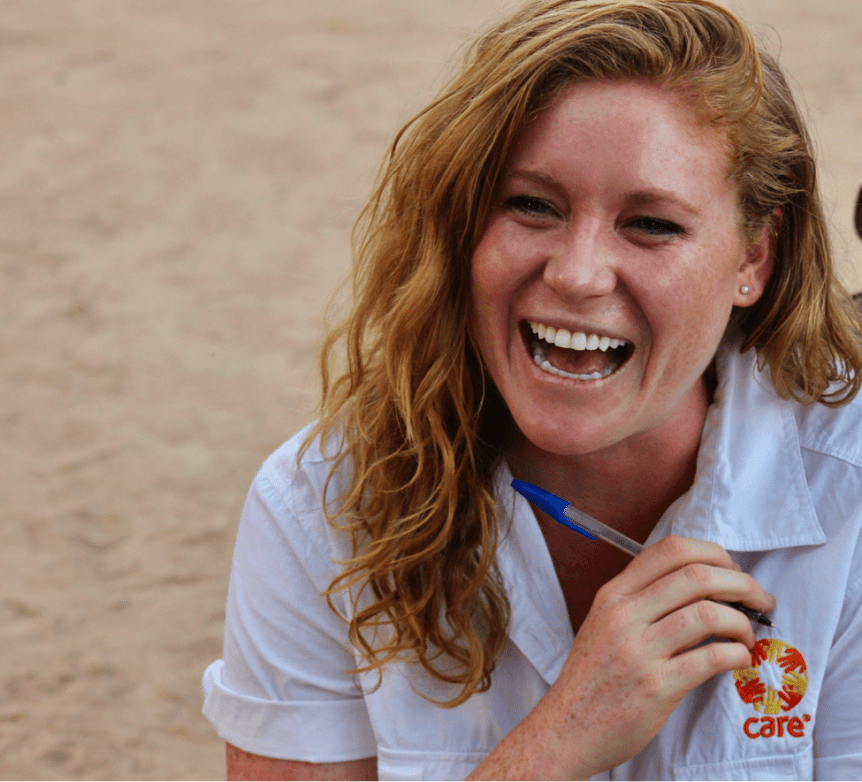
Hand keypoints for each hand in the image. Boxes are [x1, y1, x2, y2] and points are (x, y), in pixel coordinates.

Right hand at [470, 535, 775, 779]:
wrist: (566, 728)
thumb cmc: (593, 677)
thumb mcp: (605, 623)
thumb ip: (642, 599)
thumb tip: (701, 584)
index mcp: (613, 594)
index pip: (671, 550)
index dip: (714, 553)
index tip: (733, 570)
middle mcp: (624, 615)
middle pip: (697, 575)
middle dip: (742, 583)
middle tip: (759, 599)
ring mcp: (639, 650)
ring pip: (708, 614)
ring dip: (743, 622)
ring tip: (747, 635)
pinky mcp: (656, 687)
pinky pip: (711, 658)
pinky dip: (737, 654)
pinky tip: (738, 660)